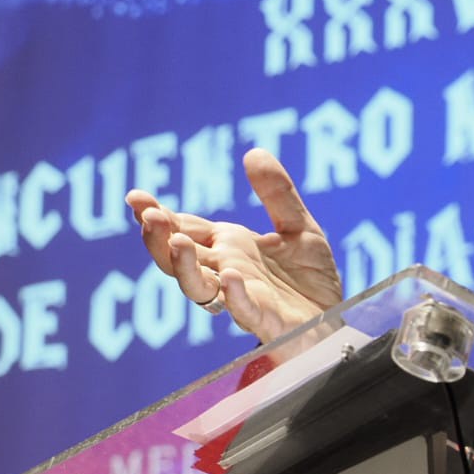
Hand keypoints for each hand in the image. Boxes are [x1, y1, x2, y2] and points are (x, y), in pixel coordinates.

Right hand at [125, 148, 343, 343]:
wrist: (338, 319)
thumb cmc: (310, 279)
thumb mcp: (299, 228)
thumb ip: (278, 194)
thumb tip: (254, 152)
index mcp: (229, 248)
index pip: (184, 229)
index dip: (158, 215)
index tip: (135, 198)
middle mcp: (227, 272)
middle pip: (180, 259)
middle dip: (161, 239)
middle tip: (149, 218)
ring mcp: (244, 298)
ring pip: (200, 288)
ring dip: (185, 267)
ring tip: (178, 243)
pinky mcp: (269, 322)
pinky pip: (245, 311)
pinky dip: (235, 296)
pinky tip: (230, 277)